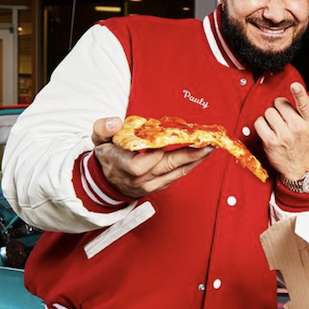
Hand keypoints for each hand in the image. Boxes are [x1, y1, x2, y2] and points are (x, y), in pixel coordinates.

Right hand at [92, 116, 211, 197]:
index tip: (167, 141)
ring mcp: (151, 185)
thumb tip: (115, 122)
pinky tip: (200, 154)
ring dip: (195, 159)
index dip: (154, 153)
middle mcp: (139, 179)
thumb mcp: (98, 140)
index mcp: (122, 166)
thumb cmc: (106, 156)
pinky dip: (189, 164)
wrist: (107, 180)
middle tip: (207, 143)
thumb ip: (103, 128)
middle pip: (168, 167)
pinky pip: (178, 175)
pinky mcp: (160, 186)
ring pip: (177, 172)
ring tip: (209, 147)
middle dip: (189, 155)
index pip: (140, 165)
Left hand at [255, 82, 308, 179]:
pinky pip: (259, 123)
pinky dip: (261, 125)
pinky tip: (269, 131)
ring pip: (269, 112)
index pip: (304, 105)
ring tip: (278, 126)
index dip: (299, 94)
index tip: (295, 85)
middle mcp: (298, 129)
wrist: (300, 171)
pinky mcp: (270, 142)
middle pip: (280, 104)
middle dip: (280, 108)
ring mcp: (283, 136)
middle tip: (285, 118)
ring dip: (271, 117)